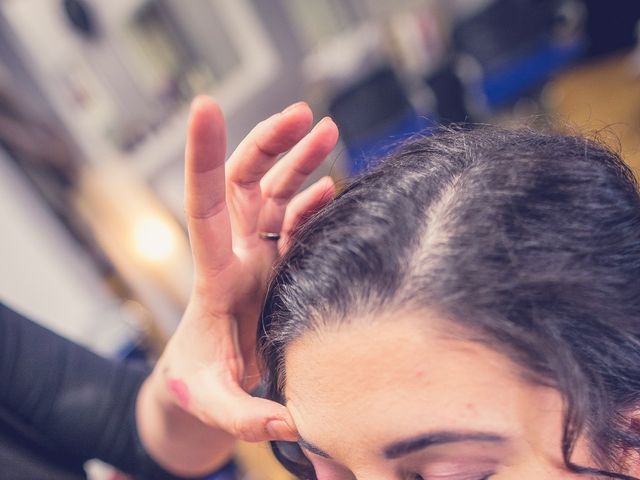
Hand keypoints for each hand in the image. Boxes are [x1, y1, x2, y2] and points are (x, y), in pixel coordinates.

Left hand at [139, 96, 337, 474]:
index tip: (205, 105)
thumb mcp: (213, 403)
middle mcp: (237, 255)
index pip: (203, 204)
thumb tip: (288, 424)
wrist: (205, 381)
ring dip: (299, 159)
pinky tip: (328, 186)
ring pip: (276, 194)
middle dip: (271, 143)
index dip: (203, 155)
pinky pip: (295, 223)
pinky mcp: (277, 266)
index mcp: (216, 275)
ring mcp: (258, 257)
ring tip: (327, 127)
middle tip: (306, 112)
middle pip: (247, 183)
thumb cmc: (200, 385)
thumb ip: (243, 415)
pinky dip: (311, 200)